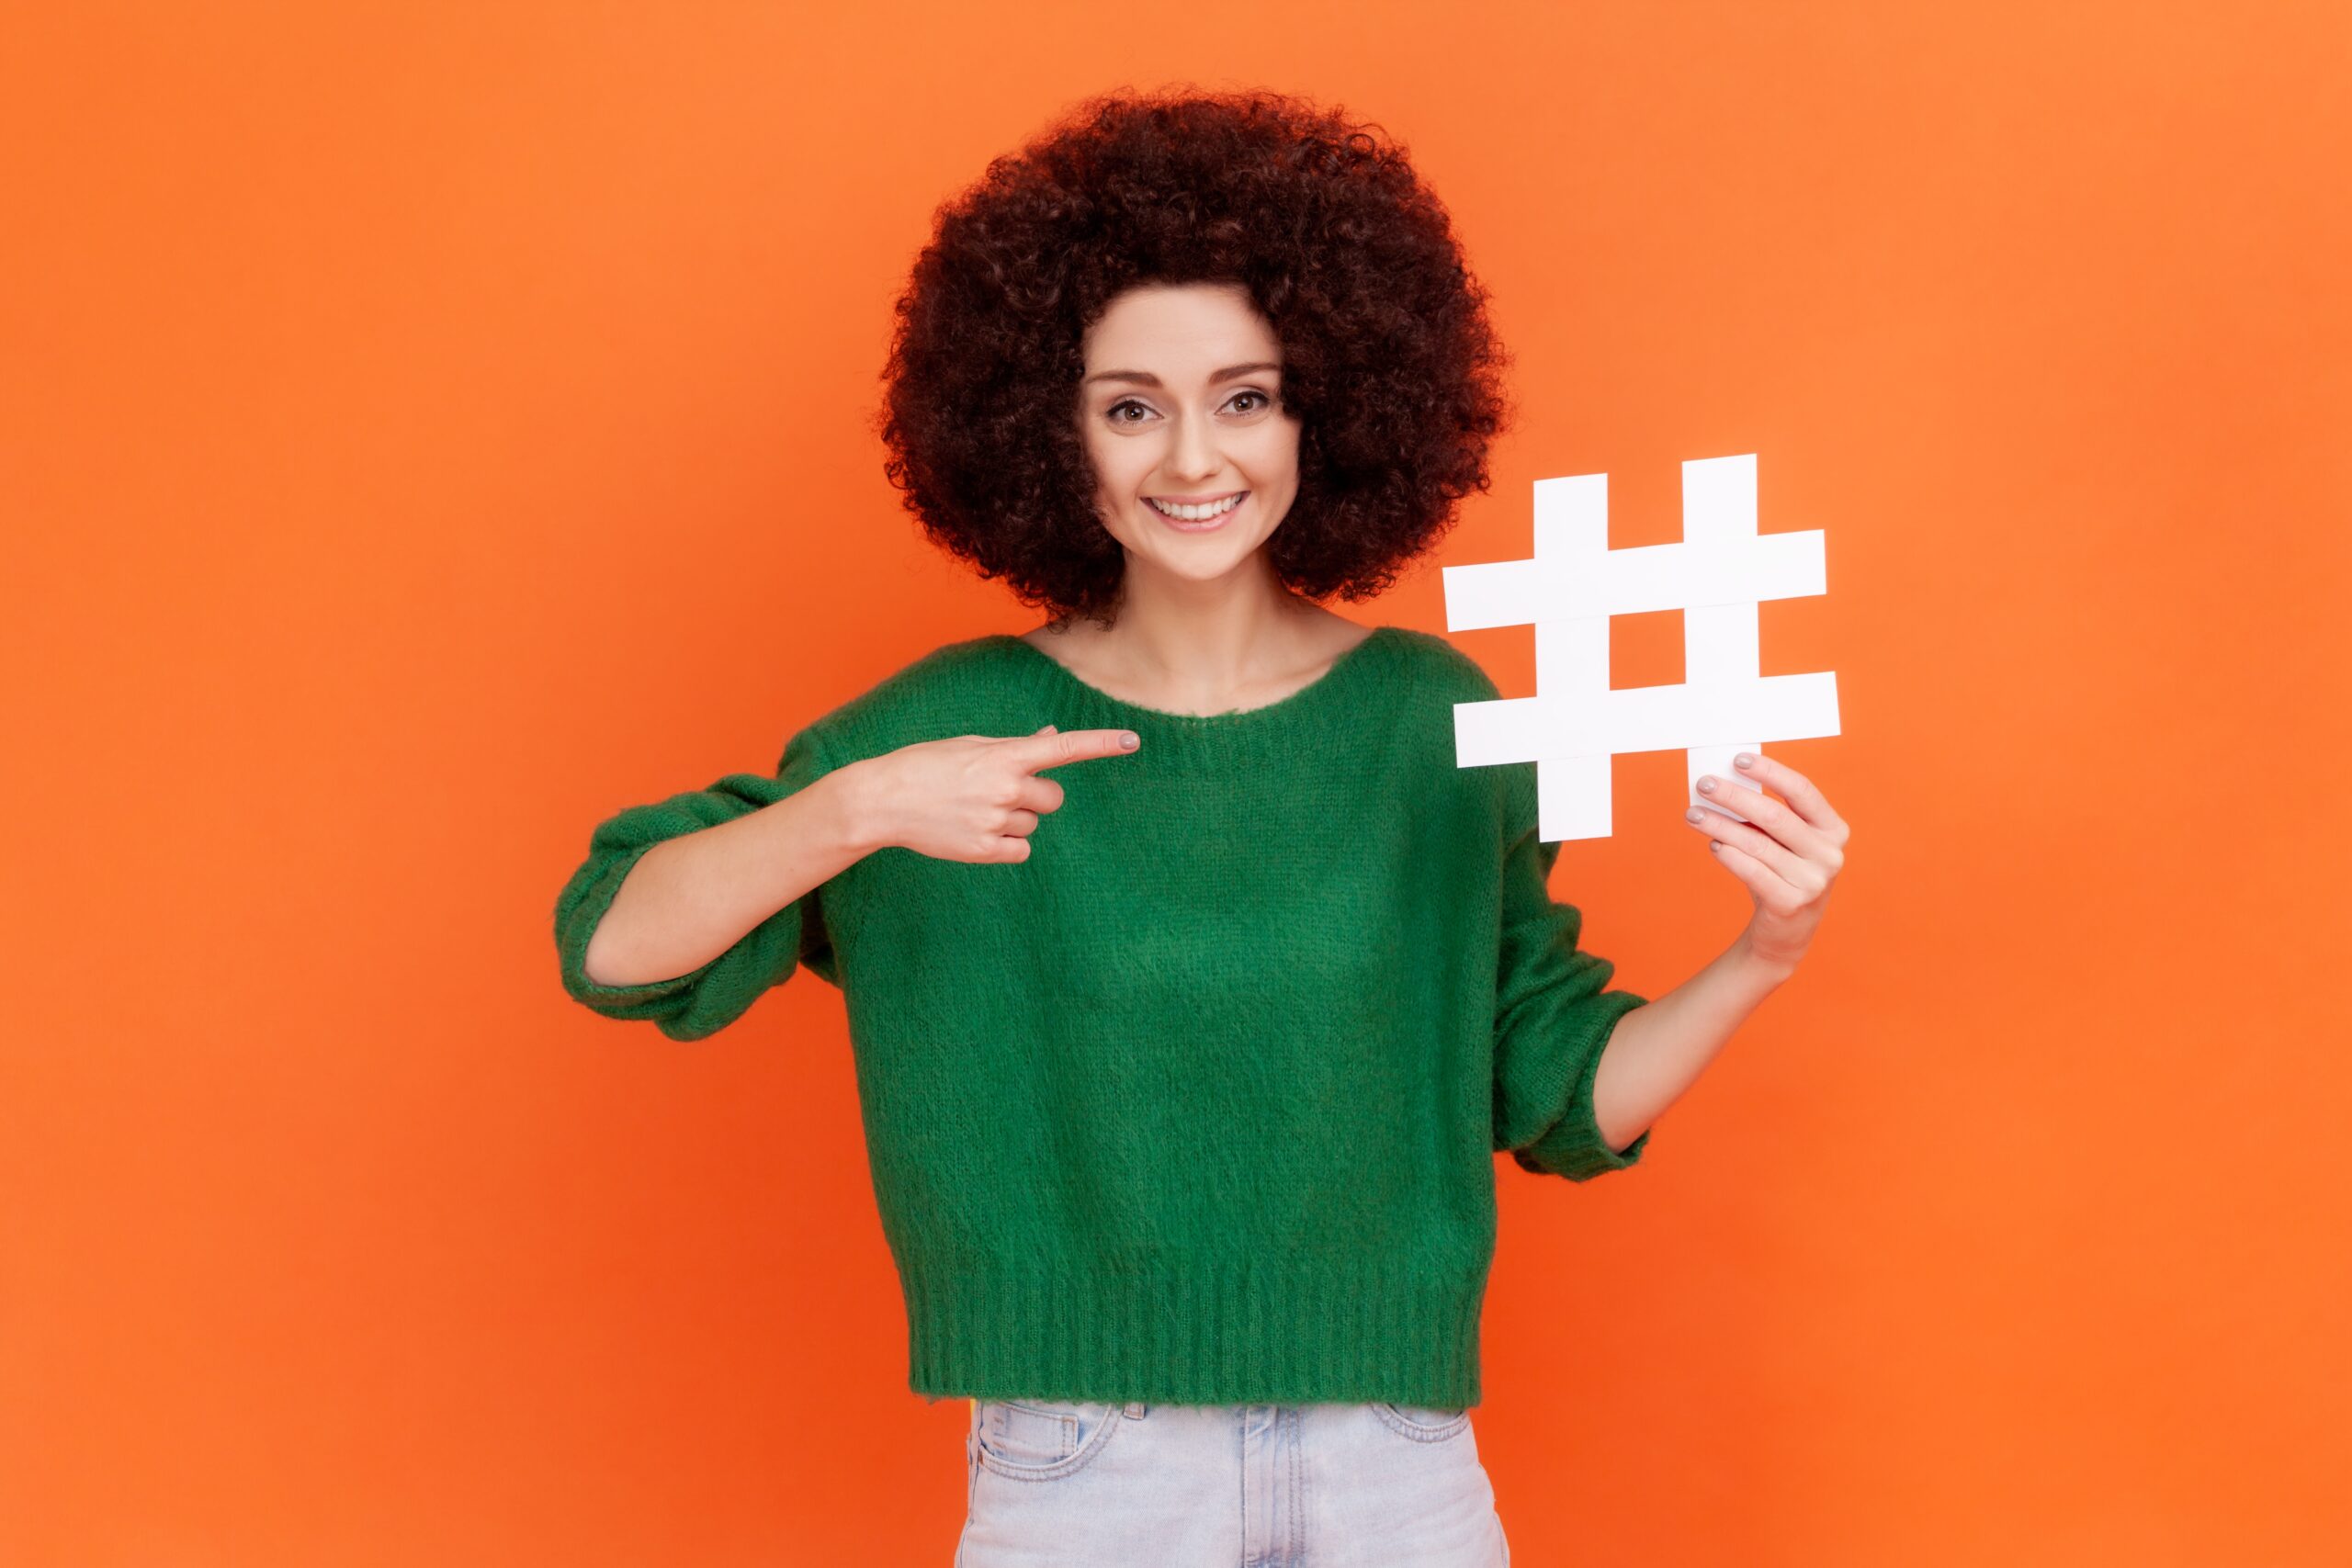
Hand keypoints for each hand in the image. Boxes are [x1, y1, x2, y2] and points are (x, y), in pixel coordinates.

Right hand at [852, 723, 1139, 862]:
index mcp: (1005, 755)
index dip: (1102, 744)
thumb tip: (1053, 736)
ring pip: (1033, 825)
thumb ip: (1017, 746)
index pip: (1064, 748)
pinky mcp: (985, 850)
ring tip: (975, 809)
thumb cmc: (929, 765)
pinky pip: (1021, 850)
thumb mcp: (972, 746)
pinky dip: (1007, 843)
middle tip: (999, 791)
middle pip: (1053, 798)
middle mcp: (1006, 788)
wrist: (884, 799)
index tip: (1134, 740)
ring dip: (1014, 818)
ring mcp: (996, 821)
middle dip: (1035, 796)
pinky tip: (976, 831)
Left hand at [1683, 751, 1847, 971]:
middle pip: (1775, 815)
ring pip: (1757, 843)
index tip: (1737, 760)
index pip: (1801, 790)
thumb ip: (1766, 815)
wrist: (1786, 931)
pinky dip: (1729, 856)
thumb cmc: (1781, 872)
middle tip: (1704, 784)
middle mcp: (1829, 853)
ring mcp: (1813, 881)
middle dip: (1734, 796)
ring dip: (1720, 825)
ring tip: (1693, 814)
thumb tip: (1724, 782)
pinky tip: (1713, 845)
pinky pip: (1752, 871)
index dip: (1769, 772)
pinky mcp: (1791, 903)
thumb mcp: (1784, 842)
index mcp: (1833, 828)